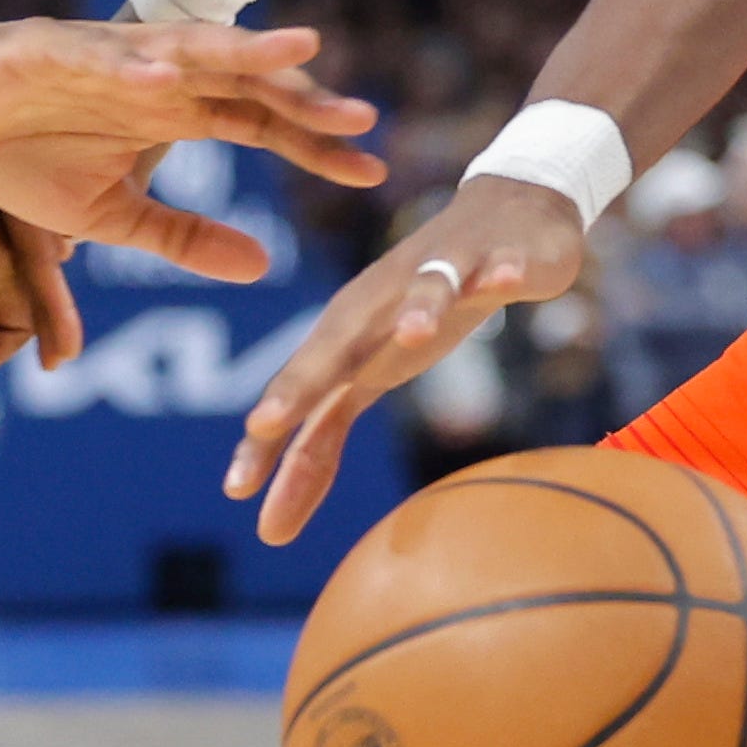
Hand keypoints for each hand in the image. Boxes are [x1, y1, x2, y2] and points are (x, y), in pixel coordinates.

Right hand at [0, 18, 381, 281]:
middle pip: (240, 81)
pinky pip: (94, 55)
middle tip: (364, 118)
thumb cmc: (19, 150)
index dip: (313, 143)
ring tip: (298, 54)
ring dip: (241, 51)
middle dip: (300, 98)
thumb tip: (263, 266)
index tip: (373, 170)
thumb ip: (181, 235)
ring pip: (187, 49)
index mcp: (172, 112)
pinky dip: (127, 63)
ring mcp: (105, 56)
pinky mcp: (47, 47)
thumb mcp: (108, 214)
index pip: (259, 123)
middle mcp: (153, 76)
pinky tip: (163, 75)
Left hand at [224, 173, 589, 543]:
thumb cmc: (417, 312)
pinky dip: (501, 274)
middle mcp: (378, 308)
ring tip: (416, 336)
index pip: (297, 399)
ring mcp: (437, 275)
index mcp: (341, 341)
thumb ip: (322, 445)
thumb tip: (269, 528)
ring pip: (425, 292)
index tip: (235, 491)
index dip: (266, 444)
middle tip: (264, 423)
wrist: (496, 218)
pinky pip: (498, 268)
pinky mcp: (493, 257)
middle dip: (299, 385)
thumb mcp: (366, 382)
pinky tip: (510, 280)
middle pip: (335, 348)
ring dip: (420, 311)